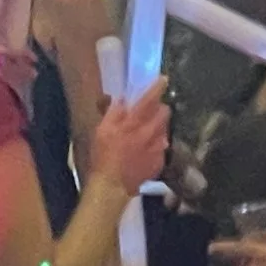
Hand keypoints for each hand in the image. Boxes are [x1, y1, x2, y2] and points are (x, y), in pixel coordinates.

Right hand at [87, 81, 169, 196]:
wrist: (112, 186)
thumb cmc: (103, 157)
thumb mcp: (101, 131)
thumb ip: (113, 113)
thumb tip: (122, 100)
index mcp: (135, 122)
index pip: (150, 99)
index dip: (158, 87)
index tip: (163, 79)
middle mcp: (151, 133)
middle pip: (164, 113)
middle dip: (160, 109)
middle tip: (149, 112)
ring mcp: (158, 148)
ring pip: (164, 130)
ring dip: (157, 128)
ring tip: (145, 135)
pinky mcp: (159, 162)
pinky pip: (162, 147)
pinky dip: (155, 146)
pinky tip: (144, 152)